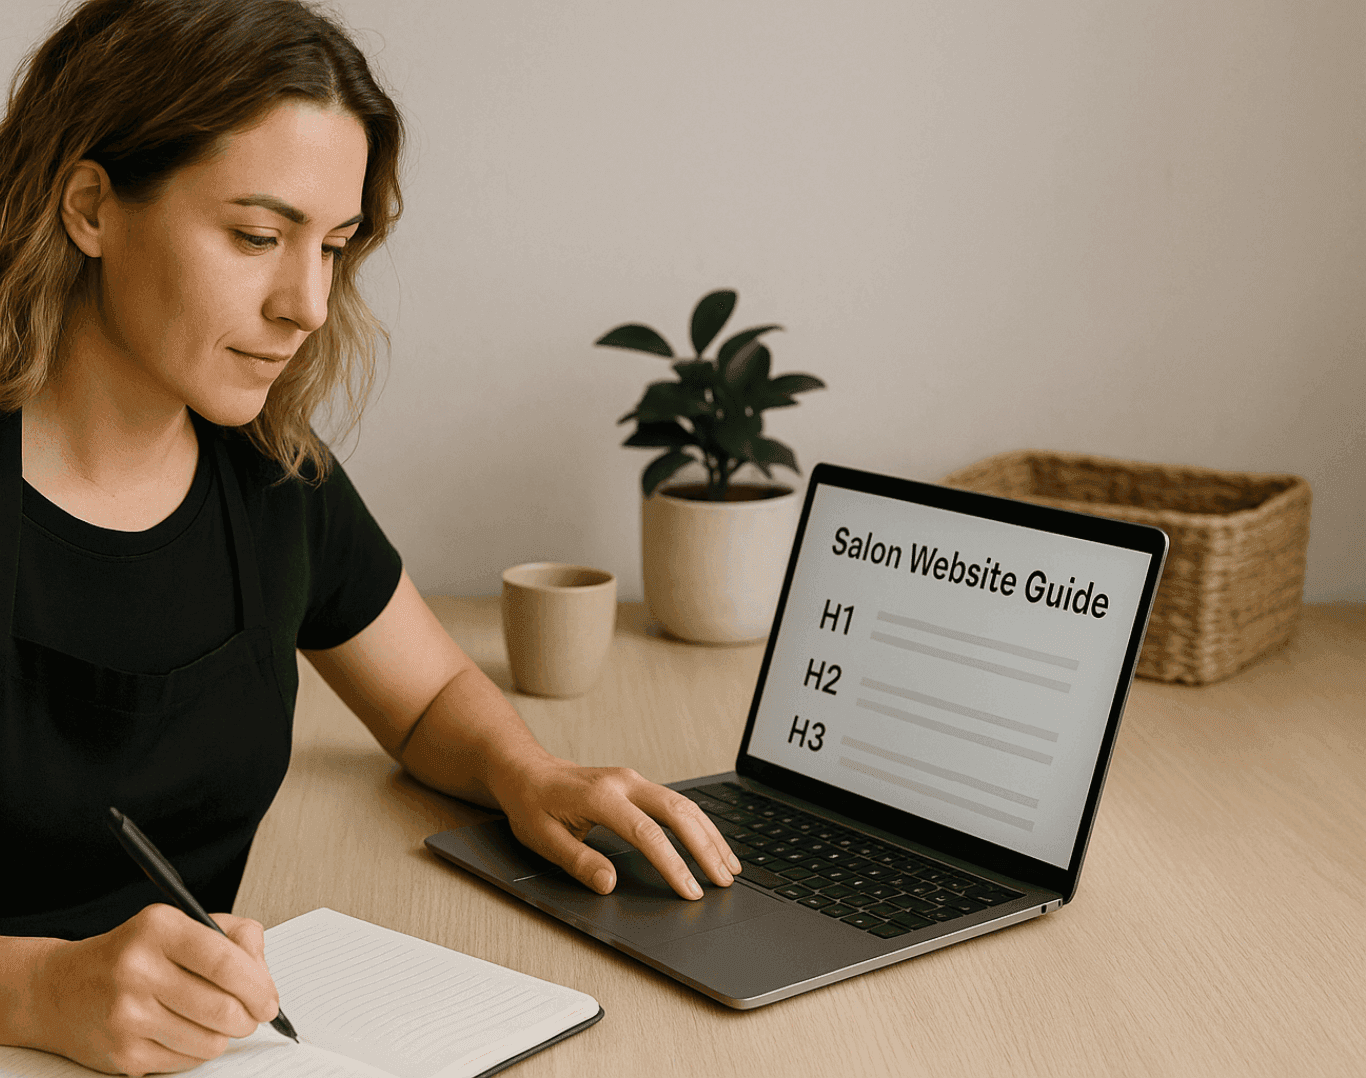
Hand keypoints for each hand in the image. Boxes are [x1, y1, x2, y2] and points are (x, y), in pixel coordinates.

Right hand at [24, 904, 279, 1074]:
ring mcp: (127, 1016)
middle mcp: (138, 970)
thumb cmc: (133, 955)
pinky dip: (196, 1050)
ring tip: (213, 1020)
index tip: (269, 999)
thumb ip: (234, 938)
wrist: (60, 990)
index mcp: (159, 929)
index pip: (225, 961)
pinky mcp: (123, 1054)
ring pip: (210, 1041)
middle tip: (252, 1015)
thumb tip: (265, 980)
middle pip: (223, 1008)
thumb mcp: (181, 924)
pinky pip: (187, 1062)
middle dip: (249, 1017)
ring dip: (223, 1035)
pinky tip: (182, 1031)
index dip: (259, 986)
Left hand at [491, 756, 742, 899]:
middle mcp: (624, 782)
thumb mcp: (542, 838)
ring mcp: (634, 779)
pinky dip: (699, 824)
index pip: (646, 833)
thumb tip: (610, 883)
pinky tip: (711, 843)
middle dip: (705, 848)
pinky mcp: (638, 784)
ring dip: (709, 835)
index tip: (690, 891)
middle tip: (723, 881)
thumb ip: (578, 861)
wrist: (527, 770)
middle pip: (678, 812)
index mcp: (600, 795)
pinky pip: (676, 802)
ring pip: (684, 804)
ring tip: (729, 867)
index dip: (673, 864)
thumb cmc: (531, 804)